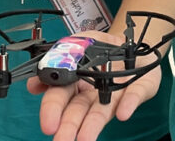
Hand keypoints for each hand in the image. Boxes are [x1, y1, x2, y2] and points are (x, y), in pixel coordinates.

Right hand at [28, 31, 163, 140]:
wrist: (134, 47)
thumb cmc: (105, 49)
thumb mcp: (80, 44)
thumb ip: (58, 58)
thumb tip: (34, 83)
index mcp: (77, 82)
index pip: (60, 97)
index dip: (52, 109)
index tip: (48, 123)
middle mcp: (94, 94)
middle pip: (78, 111)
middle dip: (69, 126)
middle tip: (61, 140)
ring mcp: (116, 93)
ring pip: (102, 111)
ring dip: (92, 125)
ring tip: (84, 139)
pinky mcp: (139, 88)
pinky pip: (134, 95)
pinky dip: (128, 104)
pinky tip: (123, 114)